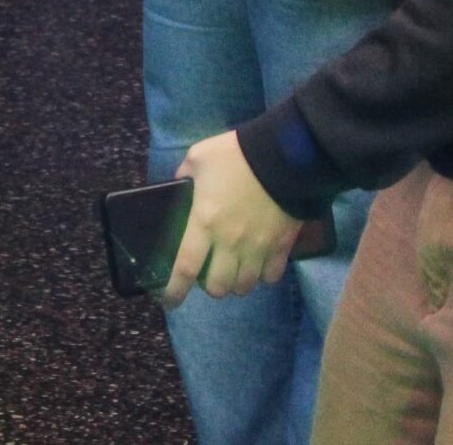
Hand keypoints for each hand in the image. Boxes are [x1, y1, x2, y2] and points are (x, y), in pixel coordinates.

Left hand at [161, 131, 300, 307]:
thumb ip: (185, 176)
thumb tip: (179, 187)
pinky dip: (264, 275)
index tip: (168, 300)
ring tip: (234, 271)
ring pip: (245, 286)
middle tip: (209, 275)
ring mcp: (258, 247)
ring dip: (236, 283)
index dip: (174, 290)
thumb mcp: (199, 157)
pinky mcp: (282, 246)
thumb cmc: (236, 154)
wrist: (284, 153)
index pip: (185, 268)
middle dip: (211, 287)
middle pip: (218, 287)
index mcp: (204, 222)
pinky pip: (272, 276)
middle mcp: (229, 243)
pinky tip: (260, 265)